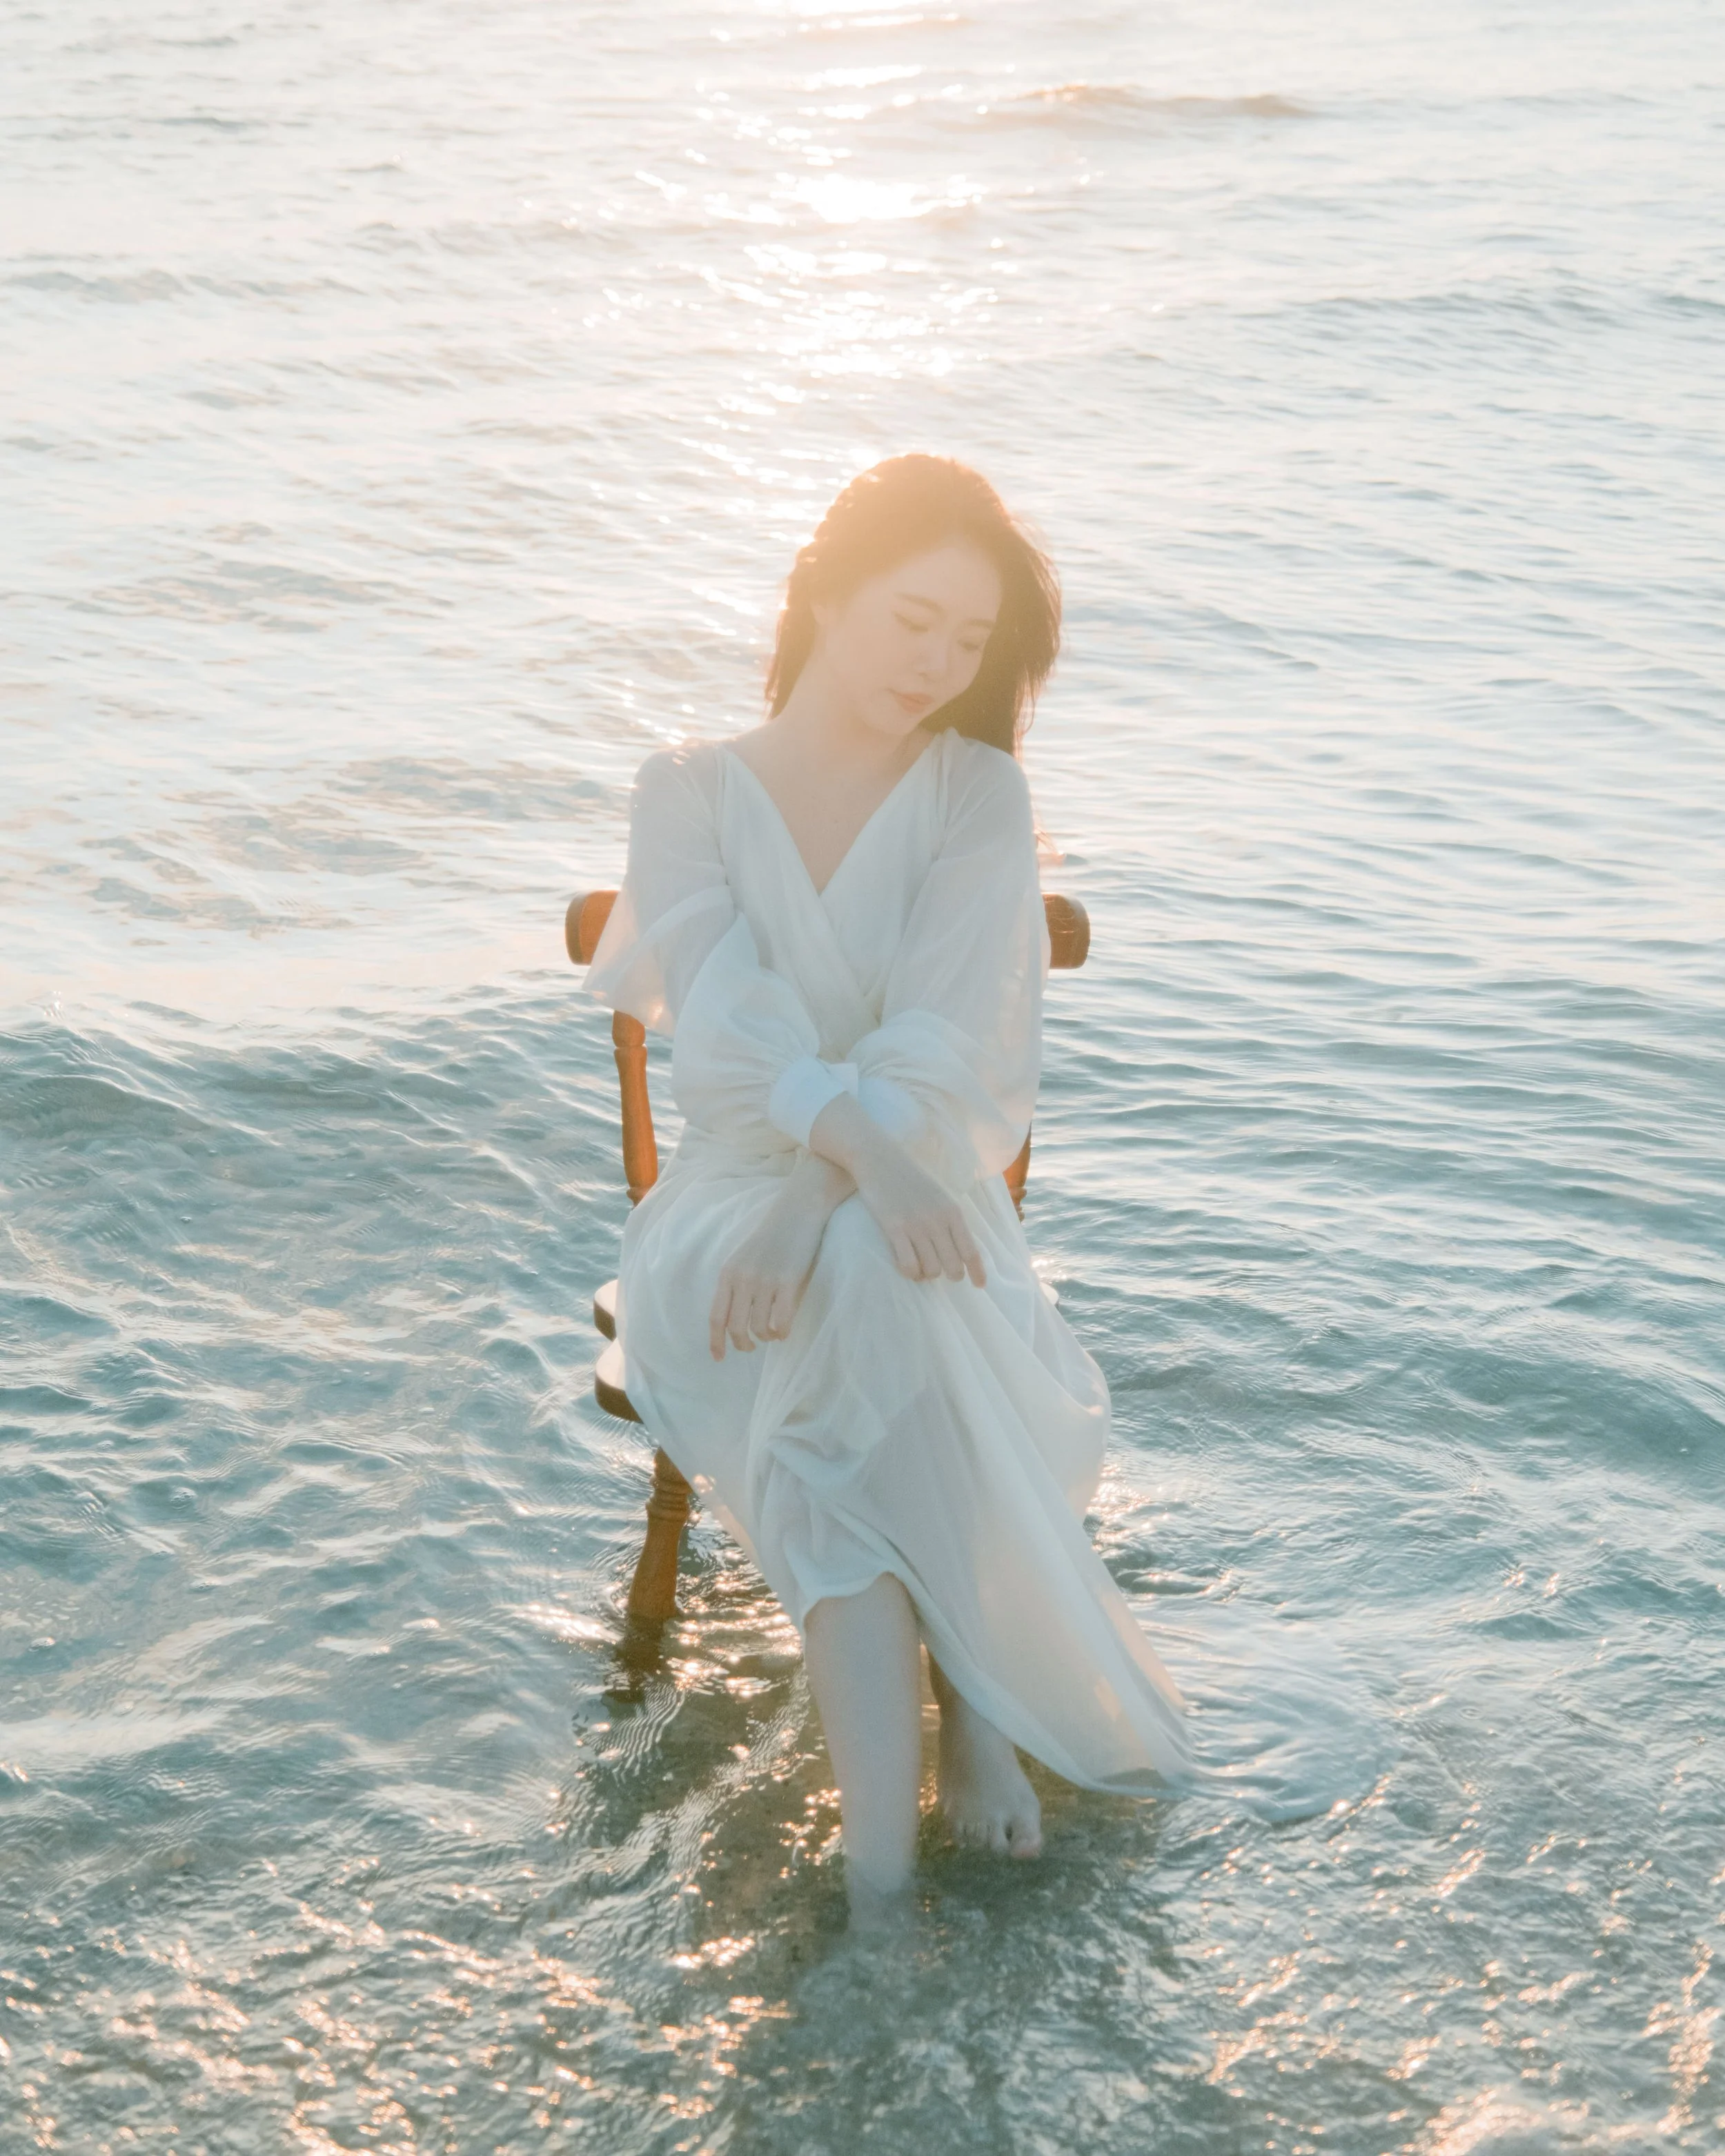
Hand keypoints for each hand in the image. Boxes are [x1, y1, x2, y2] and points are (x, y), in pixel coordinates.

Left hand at [708, 1156, 851, 1359]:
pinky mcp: (788, 1282)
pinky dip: (781, 1332)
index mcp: (728, 1273)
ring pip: (758, 1327)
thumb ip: (738, 1285)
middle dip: (743, 1344)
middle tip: (752, 1346)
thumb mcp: (744, 1259)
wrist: (797, 1212)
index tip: (719, 1358)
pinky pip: (781, 1321)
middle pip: (735, 1327)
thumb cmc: (772, 1237)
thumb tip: (737, 1321)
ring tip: (772, 1333)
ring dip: (765, 1336)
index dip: (716, 1341)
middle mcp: (742, 1279)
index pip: (716, 1316)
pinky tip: (785, 1330)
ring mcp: (765, 1281)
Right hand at [807, 1091, 986, 1287]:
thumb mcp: (941, 1195)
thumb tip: (960, 1249)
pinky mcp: (894, 1229)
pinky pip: (907, 1265)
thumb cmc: (911, 1178)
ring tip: (920, 1265)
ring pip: (931, 1270)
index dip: (977, 1272)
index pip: (971, 1251)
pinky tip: (906, 1266)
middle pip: (953, 1267)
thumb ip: (951, 1219)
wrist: (880, 1159)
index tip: (980, 1286)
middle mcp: (938, 1221)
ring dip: (926, 1274)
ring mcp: (916, 1226)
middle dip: (948, 1274)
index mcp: (954, 1212)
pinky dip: (909, 1272)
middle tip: (939, 1269)